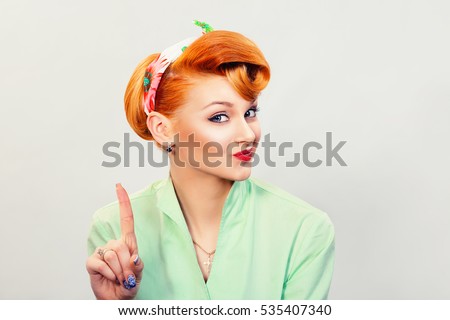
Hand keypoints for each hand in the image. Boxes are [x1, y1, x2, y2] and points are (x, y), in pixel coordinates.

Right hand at [86, 183, 143, 298]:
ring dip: (119, 271)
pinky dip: (108, 273)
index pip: (126, 219)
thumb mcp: (138, 276)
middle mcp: (114, 244)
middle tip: (127, 277)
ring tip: (119, 278)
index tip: (119, 186)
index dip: (123, 202)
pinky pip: (101, 263)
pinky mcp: (92, 261)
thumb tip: (134, 257)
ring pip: (112, 255)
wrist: (116, 299)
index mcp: (128, 243)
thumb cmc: (129, 285)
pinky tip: (109, 278)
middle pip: (121, 246)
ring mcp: (102, 252)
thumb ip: (138, 267)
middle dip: (127, 265)